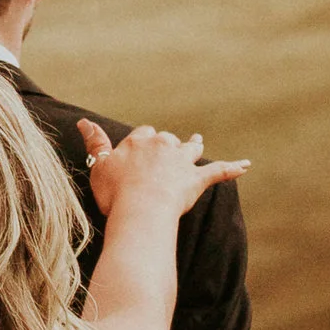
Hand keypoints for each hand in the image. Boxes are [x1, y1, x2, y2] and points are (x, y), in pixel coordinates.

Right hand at [76, 120, 248, 221]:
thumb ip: (95, 142)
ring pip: (190, 148)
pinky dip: (233, 168)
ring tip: (198, 141)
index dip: (142, 142)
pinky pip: (220, 171)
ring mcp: (181, 162)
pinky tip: (246, 165)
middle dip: (167, 145)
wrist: (141, 208)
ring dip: (194, 145)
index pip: (143, 134)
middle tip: (166, 153)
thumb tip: (83, 121)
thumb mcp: (99, 166)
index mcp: (139, 141)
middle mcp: (162, 145)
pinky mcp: (197, 179)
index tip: (139, 151)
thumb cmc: (116, 192)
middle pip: (167, 140)